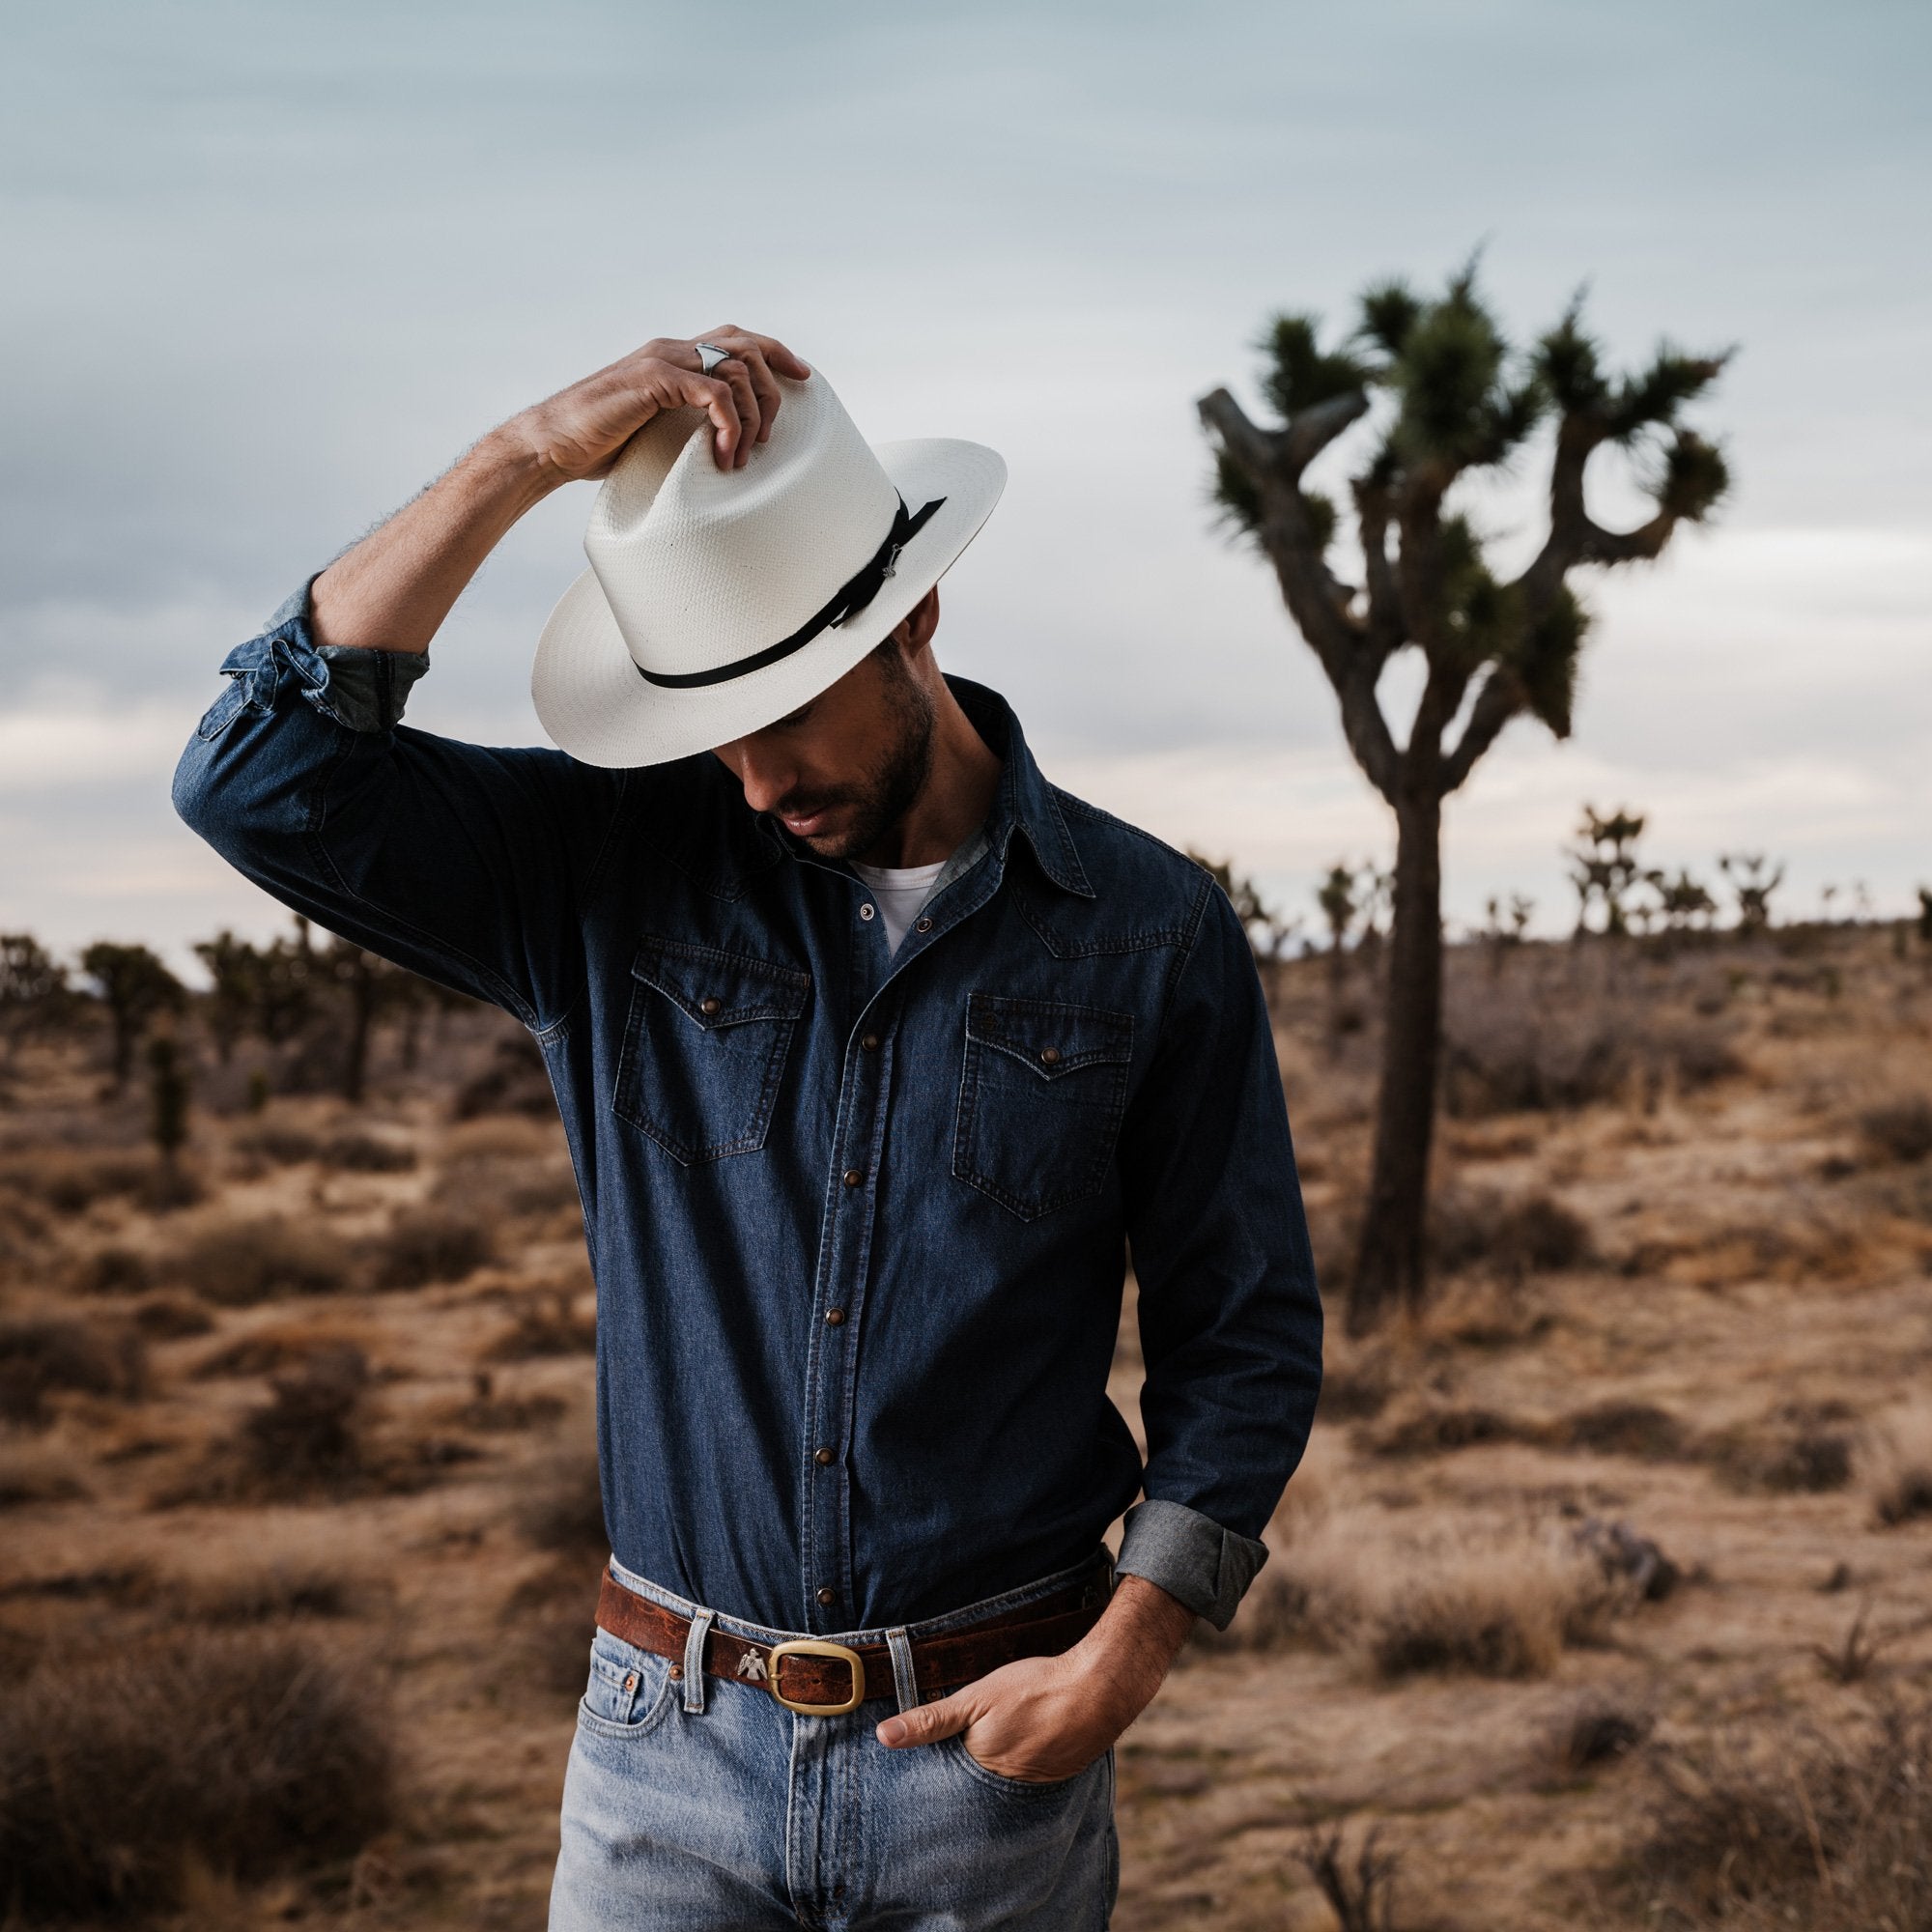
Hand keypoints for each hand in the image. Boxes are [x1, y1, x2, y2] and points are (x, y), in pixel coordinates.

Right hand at [507, 327, 811, 481]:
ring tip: (742, 455)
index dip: (775, 351)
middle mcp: (671, 350)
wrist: (552, 445)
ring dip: (753, 415)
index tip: (802, 376)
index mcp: (673, 358)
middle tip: (772, 432)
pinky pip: (715, 392)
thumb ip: (682, 423)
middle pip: (746, 344)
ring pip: (738, 368)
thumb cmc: (597, 445)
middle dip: (775, 382)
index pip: (736, 338)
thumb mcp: (652, 430)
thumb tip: (715, 447)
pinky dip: (731, 424)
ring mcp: (663, 362)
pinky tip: (725, 453)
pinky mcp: (655, 380)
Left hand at [874, 1575, 1195, 1783]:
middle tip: (976, 1738)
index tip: (931, 1754)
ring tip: (1003, 1739)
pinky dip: (1025, 1762)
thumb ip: (930, 1719)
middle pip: (975, 1781)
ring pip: (1003, 1779)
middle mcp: (1004, 1787)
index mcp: (979, 1767)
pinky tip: (1028, 1740)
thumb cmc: (1034, 1688)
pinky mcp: (1057, 1776)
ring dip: (999, 1766)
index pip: (947, 1775)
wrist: (1098, 1689)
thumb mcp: (976, 1697)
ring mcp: (1033, 1785)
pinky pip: (1030, 1776)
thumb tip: (884, 1737)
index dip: (939, 1762)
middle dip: (967, 1768)